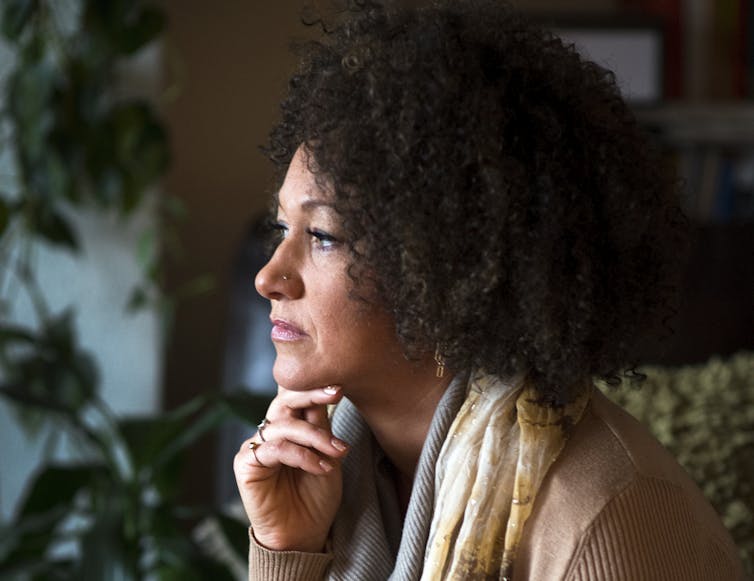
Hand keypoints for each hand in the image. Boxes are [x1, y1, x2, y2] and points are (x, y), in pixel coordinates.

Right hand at [233, 384, 348, 552]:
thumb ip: (321, 426)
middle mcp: (269, 433)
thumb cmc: (316, 497)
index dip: (314, 388)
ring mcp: (256, 447)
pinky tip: (321, 467)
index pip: (296, 398)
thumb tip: (327, 390)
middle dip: (311, 395)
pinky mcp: (246, 464)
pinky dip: (302, 455)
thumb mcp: (327, 455)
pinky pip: (275, 449)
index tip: (339, 386)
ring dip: (315, 436)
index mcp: (288, 427)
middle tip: (335, 394)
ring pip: (283, 425)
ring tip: (338, 451)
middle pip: (283, 401)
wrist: (304, 535)